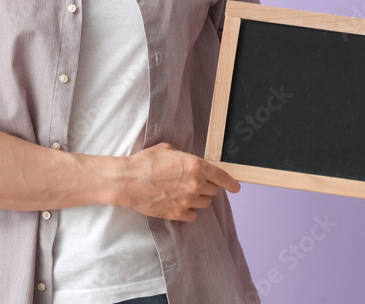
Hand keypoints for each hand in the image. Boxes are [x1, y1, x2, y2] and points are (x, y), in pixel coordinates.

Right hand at [121, 143, 240, 221]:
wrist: (129, 181)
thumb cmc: (145, 162)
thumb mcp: (168, 149)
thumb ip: (184, 157)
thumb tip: (189, 162)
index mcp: (196, 165)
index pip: (222, 176)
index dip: (231, 182)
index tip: (236, 187)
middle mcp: (195, 184)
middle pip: (213, 190)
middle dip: (206, 186)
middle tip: (193, 183)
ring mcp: (188, 200)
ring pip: (205, 203)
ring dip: (199, 198)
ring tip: (184, 193)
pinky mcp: (178, 213)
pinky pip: (193, 215)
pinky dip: (189, 211)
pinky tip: (179, 204)